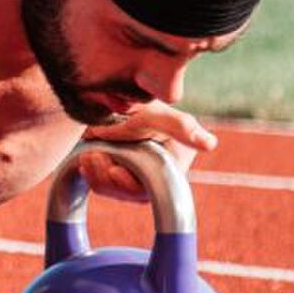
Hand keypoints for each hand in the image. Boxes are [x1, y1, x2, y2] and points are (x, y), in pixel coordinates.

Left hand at [77, 100, 215, 202]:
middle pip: (131, 192)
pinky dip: (91, 175)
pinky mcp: (118, 176)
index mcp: (175, 165)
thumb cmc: (147, 105)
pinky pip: (103, 185)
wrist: (118, 100)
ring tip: (87, 156)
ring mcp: (137, 179)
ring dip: (97, 175)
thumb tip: (210, 143)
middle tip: (91, 157)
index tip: (114, 171)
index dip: (132, 185)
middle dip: (108, 178)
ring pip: (114, 190)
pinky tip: (84, 161)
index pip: (155, 187)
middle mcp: (159, 177)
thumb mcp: (162, 115)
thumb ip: (182, 128)